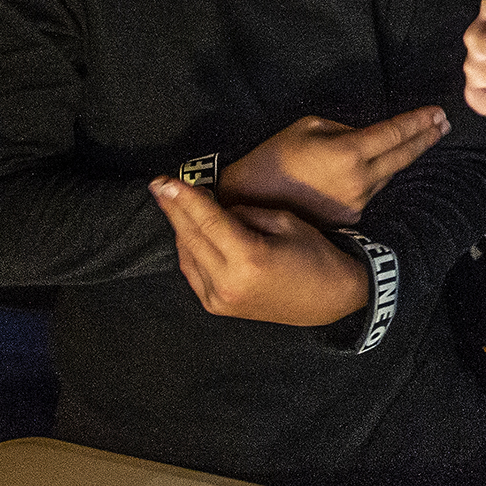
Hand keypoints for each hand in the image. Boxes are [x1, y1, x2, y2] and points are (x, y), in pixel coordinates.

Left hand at [148, 179, 370, 326]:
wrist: (327, 300)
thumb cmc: (314, 256)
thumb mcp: (284, 222)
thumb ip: (244, 213)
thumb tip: (216, 207)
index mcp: (249, 258)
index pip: (207, 220)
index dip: (184, 197)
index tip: (164, 180)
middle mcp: (228, 282)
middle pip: (190, 236)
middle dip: (173, 208)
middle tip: (159, 184)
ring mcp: (220, 298)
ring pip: (186, 254)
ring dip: (180, 227)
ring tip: (176, 203)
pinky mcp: (217, 306)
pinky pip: (192, 272)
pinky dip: (189, 249)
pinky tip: (189, 232)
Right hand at [215, 107, 447, 225]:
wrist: (249, 202)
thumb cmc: (274, 158)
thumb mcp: (307, 127)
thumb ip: (344, 129)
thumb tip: (364, 136)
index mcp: (349, 153)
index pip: (395, 134)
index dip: (419, 122)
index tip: (438, 112)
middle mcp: (360, 180)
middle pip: (403, 156)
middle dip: (425, 137)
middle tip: (443, 124)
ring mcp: (357, 202)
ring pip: (389, 174)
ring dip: (404, 156)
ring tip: (421, 139)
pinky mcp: (350, 217)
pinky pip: (371, 191)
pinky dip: (377, 176)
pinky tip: (379, 166)